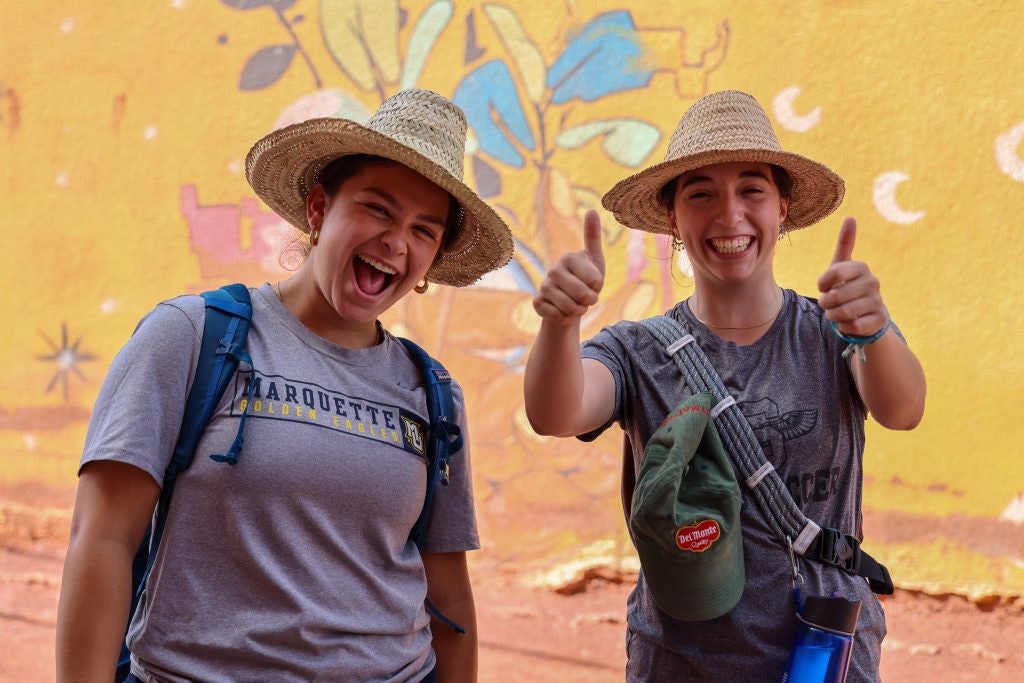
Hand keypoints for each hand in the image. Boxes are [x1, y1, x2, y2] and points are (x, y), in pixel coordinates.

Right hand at [533, 210, 605, 324]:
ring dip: (578, 311)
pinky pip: (559, 317)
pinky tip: (562, 312)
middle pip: (584, 295)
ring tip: (575, 304)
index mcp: (568, 257)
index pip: (595, 281)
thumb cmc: (584, 280)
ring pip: (572, 309)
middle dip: (590, 302)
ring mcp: (543, 287)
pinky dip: (565, 319)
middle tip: (585, 297)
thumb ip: (593, 237)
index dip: (598, 287)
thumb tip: (592, 209)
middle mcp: (553, 270)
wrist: (567, 302)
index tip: (592, 283)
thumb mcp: (595, 261)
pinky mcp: (537, 303)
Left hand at [817, 217, 887, 336]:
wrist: (866, 313)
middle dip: (825, 303)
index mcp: (861, 267)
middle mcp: (873, 282)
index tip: (823, 286)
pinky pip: (854, 326)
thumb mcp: (842, 266)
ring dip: (832, 315)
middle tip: (827, 304)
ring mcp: (878, 301)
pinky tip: (845, 323)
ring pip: (844, 312)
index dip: (822, 283)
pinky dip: (843, 327)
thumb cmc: (848, 286)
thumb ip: (844, 244)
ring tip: (834, 313)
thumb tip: (851, 217)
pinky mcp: (880, 320)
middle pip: (836, 295)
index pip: (834, 272)